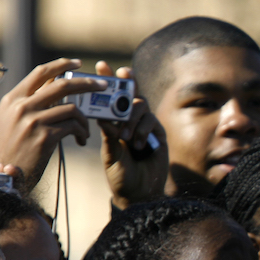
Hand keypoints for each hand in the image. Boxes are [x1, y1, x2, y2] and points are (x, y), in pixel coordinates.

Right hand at [0, 59, 101, 190]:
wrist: (4, 174)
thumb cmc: (13, 148)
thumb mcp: (13, 119)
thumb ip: (30, 103)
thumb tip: (56, 85)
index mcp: (13, 99)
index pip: (40, 72)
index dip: (61, 64)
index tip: (78, 63)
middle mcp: (22, 106)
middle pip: (61, 85)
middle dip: (86, 83)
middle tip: (102, 85)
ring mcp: (33, 121)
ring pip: (72, 108)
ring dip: (84, 119)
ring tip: (85, 130)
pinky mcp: (44, 137)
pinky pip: (73, 126)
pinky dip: (82, 131)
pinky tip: (81, 139)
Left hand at [94, 62, 168, 209]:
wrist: (140, 193)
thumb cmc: (121, 176)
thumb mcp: (110, 155)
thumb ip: (109, 136)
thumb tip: (103, 117)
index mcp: (114, 124)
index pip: (110, 98)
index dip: (108, 81)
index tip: (101, 65)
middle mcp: (130, 122)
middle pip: (130, 95)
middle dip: (126, 83)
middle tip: (122, 74)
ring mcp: (146, 127)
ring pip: (141, 107)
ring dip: (132, 117)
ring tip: (125, 136)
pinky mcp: (158, 134)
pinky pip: (151, 121)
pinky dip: (143, 129)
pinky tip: (138, 143)